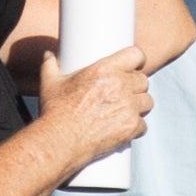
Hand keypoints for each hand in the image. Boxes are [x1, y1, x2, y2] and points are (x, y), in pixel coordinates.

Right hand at [39, 51, 155, 165]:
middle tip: (125, 92)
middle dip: (136, 86)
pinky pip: (143, 124)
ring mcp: (129, 107)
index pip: (136, 55)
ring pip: (147, 102)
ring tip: (127, 109)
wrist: (59, 140)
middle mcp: (120, 86)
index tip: (134, 65)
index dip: (137, 60)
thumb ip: (50, 66)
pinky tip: (127, 127)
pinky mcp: (131, 126)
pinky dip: (136, 127)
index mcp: (104, 70)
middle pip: (143, 80)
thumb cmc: (54, 111)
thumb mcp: (50, 84)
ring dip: (140, 105)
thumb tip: (48, 54)